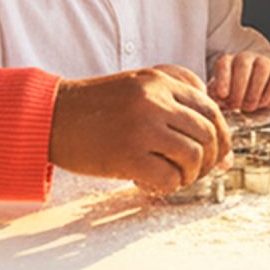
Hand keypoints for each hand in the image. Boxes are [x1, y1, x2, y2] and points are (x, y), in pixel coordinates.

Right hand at [48, 65, 231, 194]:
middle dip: (209, 160)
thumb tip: (215, 143)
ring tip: (173, 178)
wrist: (49, 117)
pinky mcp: (127, 155)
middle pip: (208, 134)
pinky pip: (168, 177)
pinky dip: (168, 187)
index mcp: (160, 82)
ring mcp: (142, 127)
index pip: (211, 110)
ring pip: (193, 156)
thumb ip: (176, 102)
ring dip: (189, 175)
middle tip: (195, 172)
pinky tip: (151, 184)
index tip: (215, 154)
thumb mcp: (138, 88)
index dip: (220, 137)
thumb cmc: (94, 108)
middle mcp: (155, 101)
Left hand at [207, 51, 269, 113]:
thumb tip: (214, 103)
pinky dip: (269, 96)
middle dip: (239, 90)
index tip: (222, 95)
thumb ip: (216, 98)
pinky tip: (263, 103)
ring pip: (261, 72)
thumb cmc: (236, 95)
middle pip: (243, 67)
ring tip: (249, 107)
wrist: (257, 94)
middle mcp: (246, 57)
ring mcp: (265, 62)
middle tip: (237, 106)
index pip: (223, 64)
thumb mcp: (222, 97)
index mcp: (227, 62)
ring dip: (254, 94)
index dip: (223, 79)